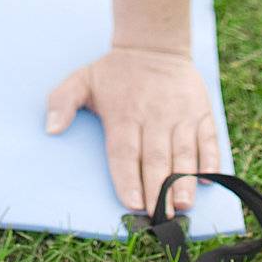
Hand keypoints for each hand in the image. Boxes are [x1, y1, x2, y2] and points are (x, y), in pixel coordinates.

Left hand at [44, 45, 219, 216]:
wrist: (154, 44)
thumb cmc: (116, 72)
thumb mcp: (83, 79)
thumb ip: (62, 102)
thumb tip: (50, 128)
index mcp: (123, 114)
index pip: (124, 152)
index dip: (128, 178)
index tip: (132, 203)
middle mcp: (153, 116)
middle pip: (155, 159)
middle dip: (158, 191)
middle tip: (160, 217)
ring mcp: (180, 115)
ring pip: (183, 153)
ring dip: (185, 181)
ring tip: (184, 206)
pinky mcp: (201, 112)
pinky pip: (208, 139)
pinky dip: (210, 160)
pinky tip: (210, 180)